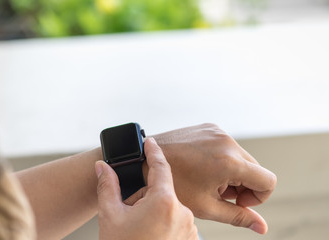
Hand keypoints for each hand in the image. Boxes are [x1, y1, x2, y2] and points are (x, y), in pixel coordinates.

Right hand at [96, 138, 197, 239]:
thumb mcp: (110, 216)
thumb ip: (107, 186)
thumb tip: (101, 167)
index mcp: (164, 202)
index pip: (160, 167)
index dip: (154, 151)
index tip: (150, 141)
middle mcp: (183, 213)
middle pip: (163, 191)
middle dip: (146, 195)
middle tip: (130, 211)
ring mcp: (190, 229)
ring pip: (170, 208)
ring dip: (155, 211)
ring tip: (139, 228)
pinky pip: (177, 222)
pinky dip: (163, 222)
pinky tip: (149, 234)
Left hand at [150, 123, 276, 233]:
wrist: (145, 159)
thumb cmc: (173, 185)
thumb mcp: (206, 206)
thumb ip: (238, 216)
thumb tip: (262, 228)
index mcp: (230, 161)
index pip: (268, 181)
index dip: (257, 197)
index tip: (235, 200)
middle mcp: (227, 141)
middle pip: (255, 169)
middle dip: (243, 185)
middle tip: (218, 192)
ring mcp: (218, 131)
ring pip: (242, 157)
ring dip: (233, 172)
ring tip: (208, 179)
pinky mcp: (210, 127)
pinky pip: (228, 145)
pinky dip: (223, 158)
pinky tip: (203, 167)